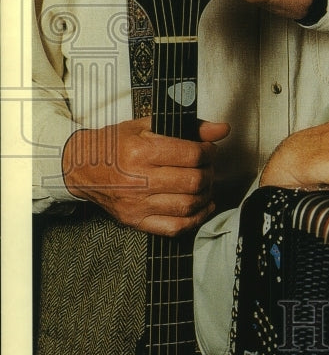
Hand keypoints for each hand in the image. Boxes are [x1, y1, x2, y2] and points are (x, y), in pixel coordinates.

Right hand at [62, 118, 229, 235]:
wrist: (81, 167)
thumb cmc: (114, 144)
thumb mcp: (147, 126)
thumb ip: (187, 127)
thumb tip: (221, 129)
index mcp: (140, 151)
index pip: (191, 155)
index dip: (209, 152)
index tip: (208, 150)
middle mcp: (138, 180)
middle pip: (193, 181)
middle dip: (209, 172)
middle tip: (207, 166)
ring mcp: (136, 204)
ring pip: (188, 205)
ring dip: (206, 194)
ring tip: (204, 184)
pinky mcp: (135, 221)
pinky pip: (174, 227)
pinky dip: (195, 219)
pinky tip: (201, 206)